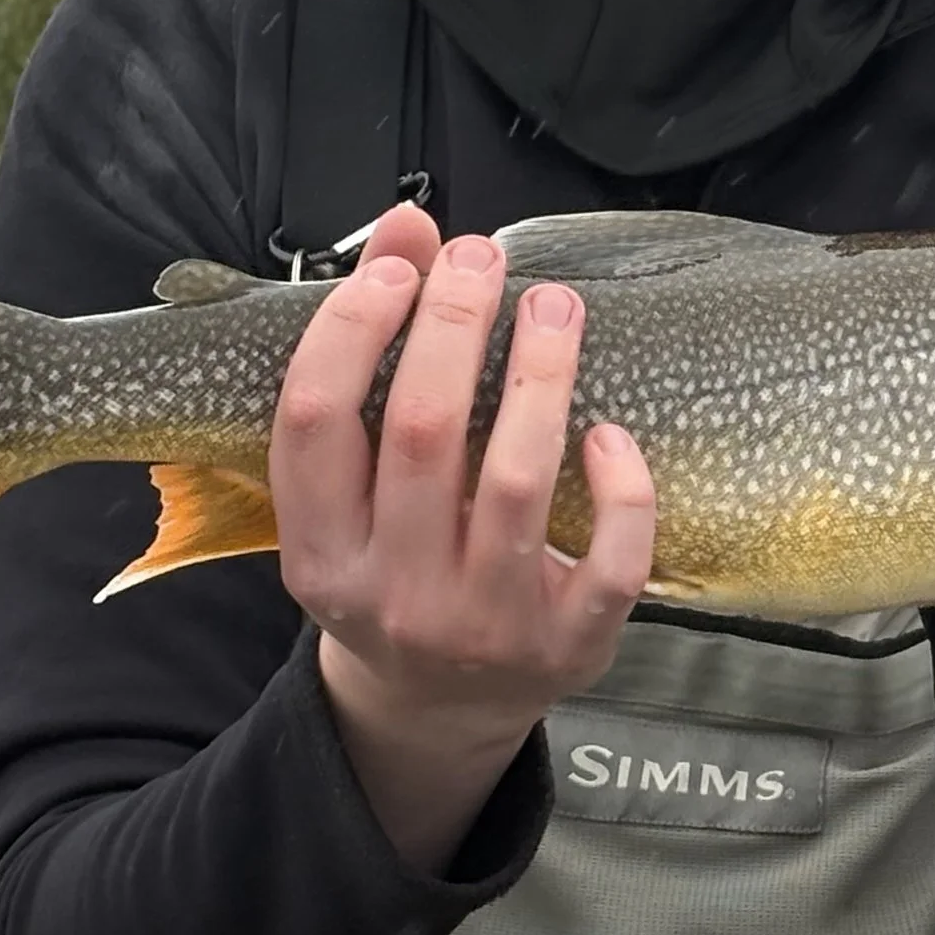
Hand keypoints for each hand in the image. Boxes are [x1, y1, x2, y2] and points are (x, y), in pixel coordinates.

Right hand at [272, 201, 654, 869]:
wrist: (440, 708)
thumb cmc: (395, 565)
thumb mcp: (353, 490)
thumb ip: (371, 355)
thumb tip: (408, 226)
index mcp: (319, 554)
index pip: (314, 420)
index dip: (352, 328)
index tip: (401, 268)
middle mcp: (392, 593)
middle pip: (422, 432)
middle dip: (455, 324)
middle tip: (484, 258)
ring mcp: (484, 625)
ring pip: (517, 481)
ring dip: (542, 375)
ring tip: (555, 305)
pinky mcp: (570, 644)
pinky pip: (610, 557)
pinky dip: (619, 485)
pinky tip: (608, 429)